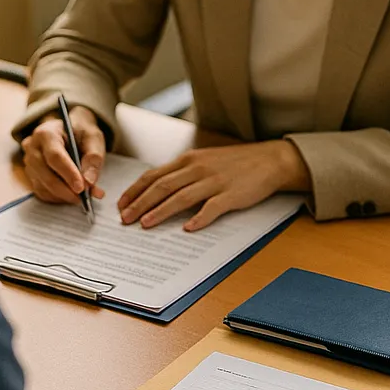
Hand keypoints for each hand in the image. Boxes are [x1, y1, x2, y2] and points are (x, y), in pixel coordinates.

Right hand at [21, 105, 106, 205]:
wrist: (71, 131)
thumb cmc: (81, 132)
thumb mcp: (93, 138)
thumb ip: (93, 158)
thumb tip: (89, 182)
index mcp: (46, 133)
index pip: (54, 156)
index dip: (68, 174)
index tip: (82, 188)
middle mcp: (32, 147)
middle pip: (46, 174)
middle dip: (66, 189)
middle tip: (85, 197)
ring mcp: (29, 163)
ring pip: (43, 186)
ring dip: (64, 195)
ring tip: (85, 195)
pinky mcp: (31, 175)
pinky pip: (42, 192)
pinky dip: (58, 197)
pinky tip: (73, 194)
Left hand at [118, 140, 308, 232]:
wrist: (269, 160)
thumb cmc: (234, 163)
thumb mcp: (203, 160)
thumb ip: (181, 173)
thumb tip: (155, 189)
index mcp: (188, 160)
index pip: (154, 175)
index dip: (135, 191)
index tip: (121, 204)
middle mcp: (198, 168)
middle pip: (162, 187)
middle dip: (140, 203)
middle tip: (125, 219)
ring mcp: (215, 181)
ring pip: (181, 197)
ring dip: (161, 211)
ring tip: (145, 224)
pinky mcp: (232, 194)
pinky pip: (212, 208)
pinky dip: (199, 218)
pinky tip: (188, 228)